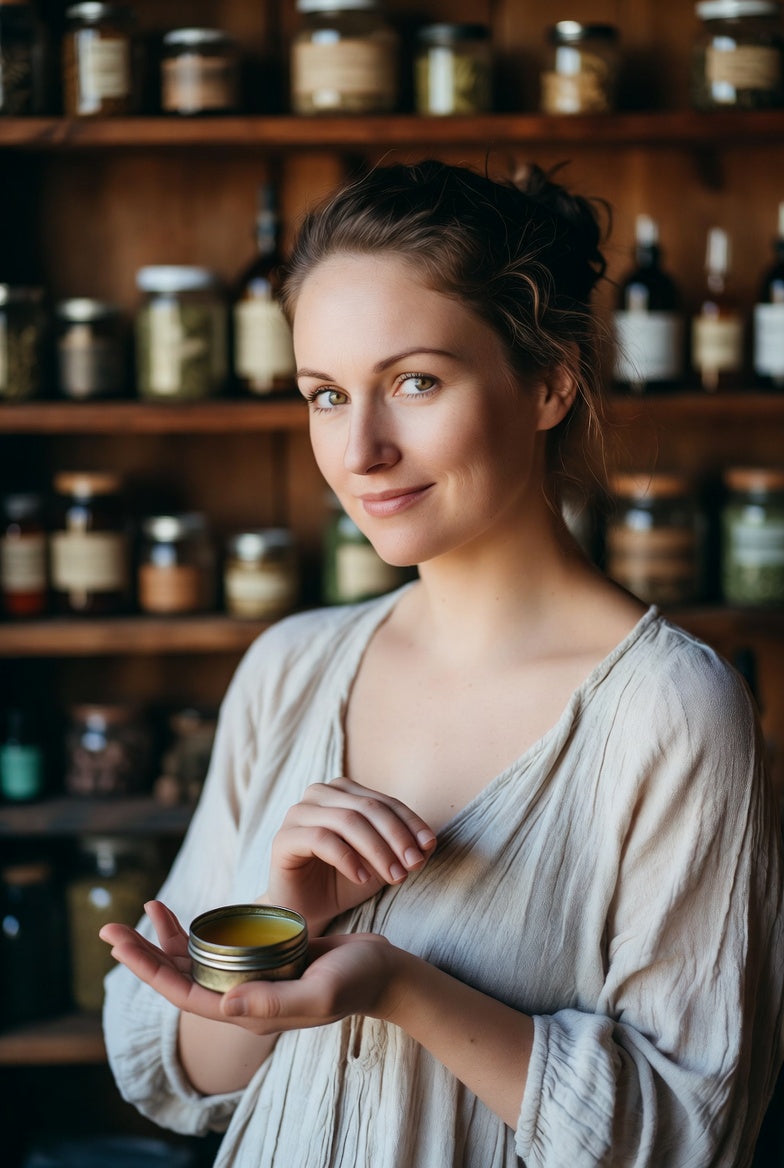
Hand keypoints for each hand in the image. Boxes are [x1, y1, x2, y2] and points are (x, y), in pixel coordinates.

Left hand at [99, 898, 406, 1036]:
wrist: (386, 972)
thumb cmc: (357, 982)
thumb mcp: (320, 992)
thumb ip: (275, 1003)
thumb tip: (224, 1003)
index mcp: (248, 1014)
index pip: (184, 994)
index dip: (148, 969)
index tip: (120, 941)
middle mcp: (244, 1000)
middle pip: (182, 978)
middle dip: (146, 953)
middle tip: (112, 926)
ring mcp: (253, 981)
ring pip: (198, 962)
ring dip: (168, 940)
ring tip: (146, 909)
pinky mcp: (265, 962)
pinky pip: (221, 948)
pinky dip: (202, 930)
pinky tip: (193, 913)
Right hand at [264, 776, 436, 934]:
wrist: (306, 911)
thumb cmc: (343, 882)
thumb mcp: (380, 864)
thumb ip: (402, 849)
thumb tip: (429, 843)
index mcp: (343, 791)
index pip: (384, 801)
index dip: (410, 822)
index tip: (429, 847)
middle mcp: (319, 794)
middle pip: (367, 807)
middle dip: (396, 837)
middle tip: (413, 865)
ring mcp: (299, 813)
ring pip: (347, 820)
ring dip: (377, 850)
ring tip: (395, 876)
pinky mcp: (284, 838)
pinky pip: (321, 840)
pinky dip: (348, 859)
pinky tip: (363, 878)